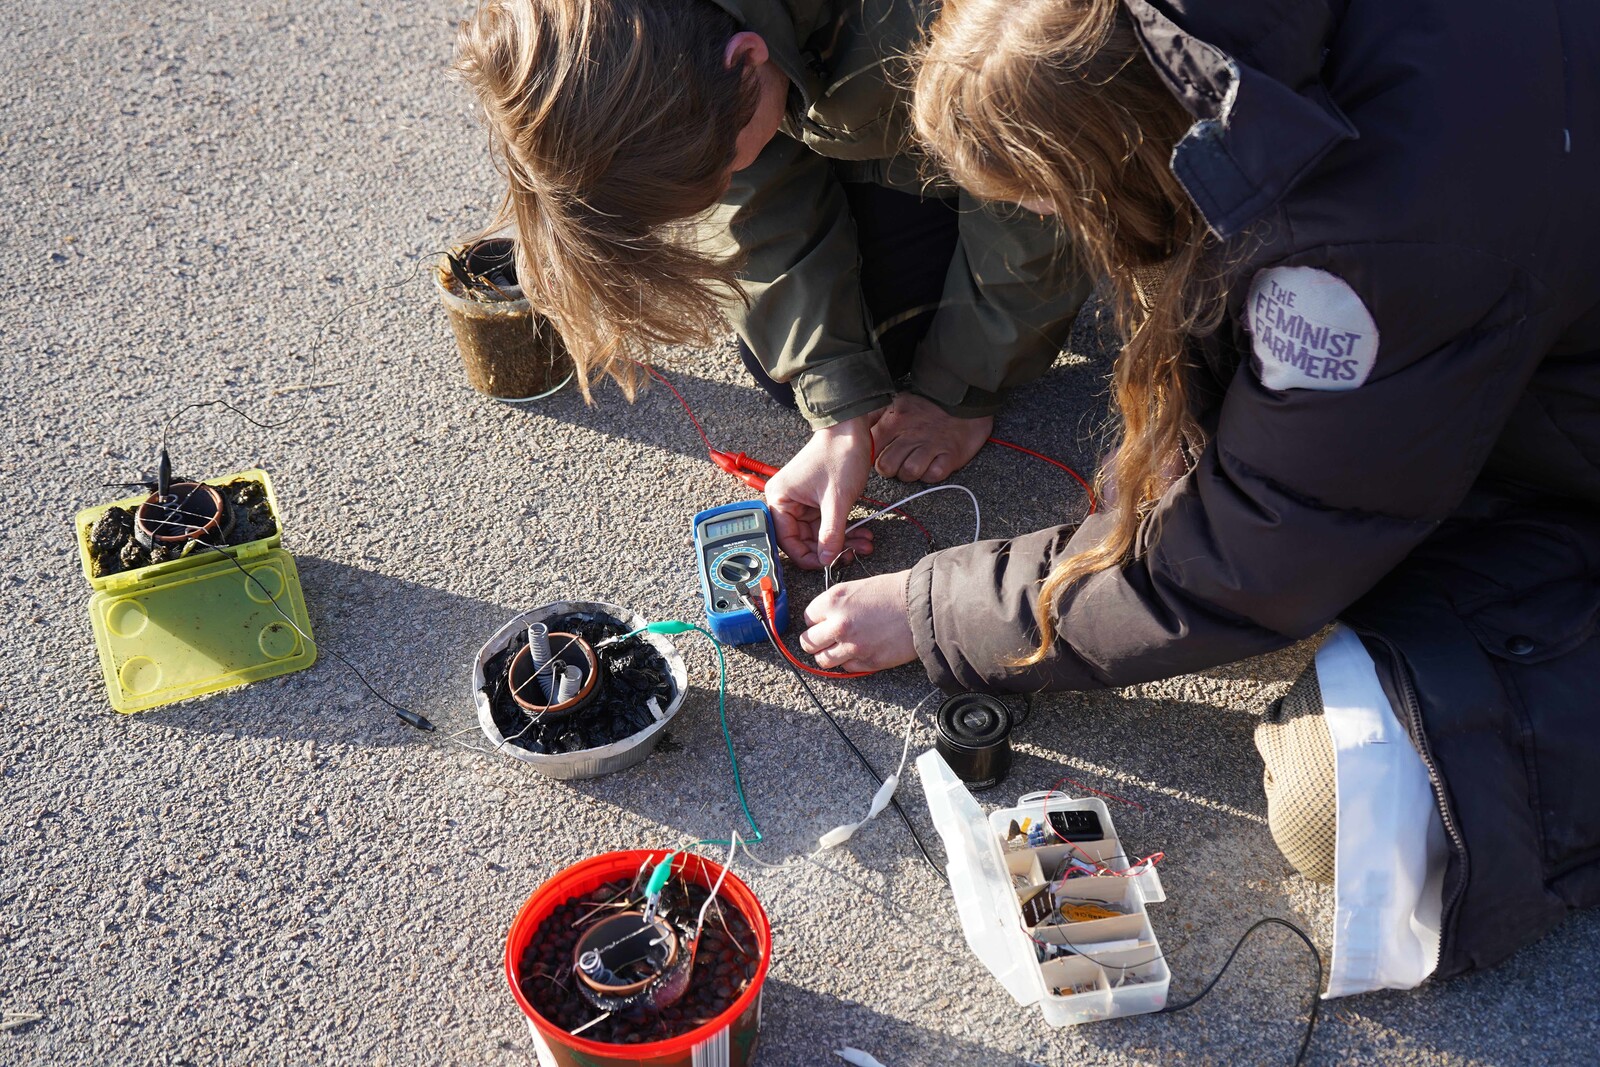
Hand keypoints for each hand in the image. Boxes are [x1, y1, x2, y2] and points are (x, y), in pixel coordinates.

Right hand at [765, 414, 877, 568]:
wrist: (852, 429)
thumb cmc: (838, 454)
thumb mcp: (836, 500)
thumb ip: (831, 534)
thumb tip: (826, 560)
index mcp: (779, 499)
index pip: (787, 540)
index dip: (807, 556)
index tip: (827, 565)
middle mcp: (786, 501)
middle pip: (804, 540)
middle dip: (831, 549)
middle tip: (851, 554)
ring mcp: (802, 502)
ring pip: (819, 534)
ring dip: (842, 541)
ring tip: (863, 544)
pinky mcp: (817, 500)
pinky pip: (827, 524)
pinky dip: (844, 531)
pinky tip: (860, 534)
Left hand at [799, 570, 917, 671]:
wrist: (923, 606)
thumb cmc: (895, 592)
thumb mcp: (857, 588)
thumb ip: (837, 605)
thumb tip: (824, 619)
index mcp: (833, 601)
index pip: (807, 618)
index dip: (817, 621)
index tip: (824, 622)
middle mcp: (838, 625)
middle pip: (808, 642)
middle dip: (816, 641)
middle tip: (826, 639)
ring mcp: (852, 646)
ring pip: (823, 660)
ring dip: (829, 655)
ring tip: (839, 649)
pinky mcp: (868, 662)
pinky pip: (846, 668)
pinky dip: (850, 663)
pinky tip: (860, 651)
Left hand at [871, 393, 992, 482]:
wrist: (966, 402)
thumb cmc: (928, 408)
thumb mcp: (899, 404)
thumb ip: (877, 418)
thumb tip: (855, 431)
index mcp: (895, 420)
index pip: (871, 449)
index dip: (874, 457)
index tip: (883, 455)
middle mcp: (911, 433)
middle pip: (886, 467)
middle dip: (892, 470)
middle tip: (901, 462)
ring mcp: (931, 444)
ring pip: (908, 473)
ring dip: (911, 473)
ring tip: (918, 463)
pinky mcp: (951, 455)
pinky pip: (933, 475)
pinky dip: (932, 473)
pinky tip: (934, 463)